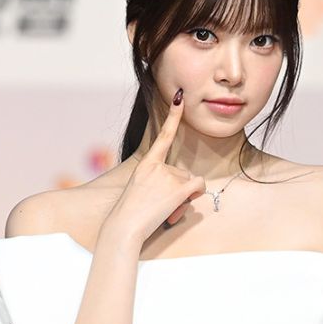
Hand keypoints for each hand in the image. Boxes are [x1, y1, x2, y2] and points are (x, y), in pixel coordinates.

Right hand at [109, 87, 206, 243]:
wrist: (124, 226)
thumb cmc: (130, 215)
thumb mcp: (139, 192)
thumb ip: (157, 184)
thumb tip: (180, 189)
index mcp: (146, 164)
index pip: (163, 136)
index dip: (173, 116)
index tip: (179, 97)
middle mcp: (157, 166)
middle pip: (181, 172)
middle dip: (178, 189)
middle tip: (162, 205)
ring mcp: (167, 176)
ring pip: (189, 181)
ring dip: (184, 196)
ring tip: (165, 210)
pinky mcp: (177, 188)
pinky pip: (198, 185)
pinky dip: (195, 194)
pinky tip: (180, 204)